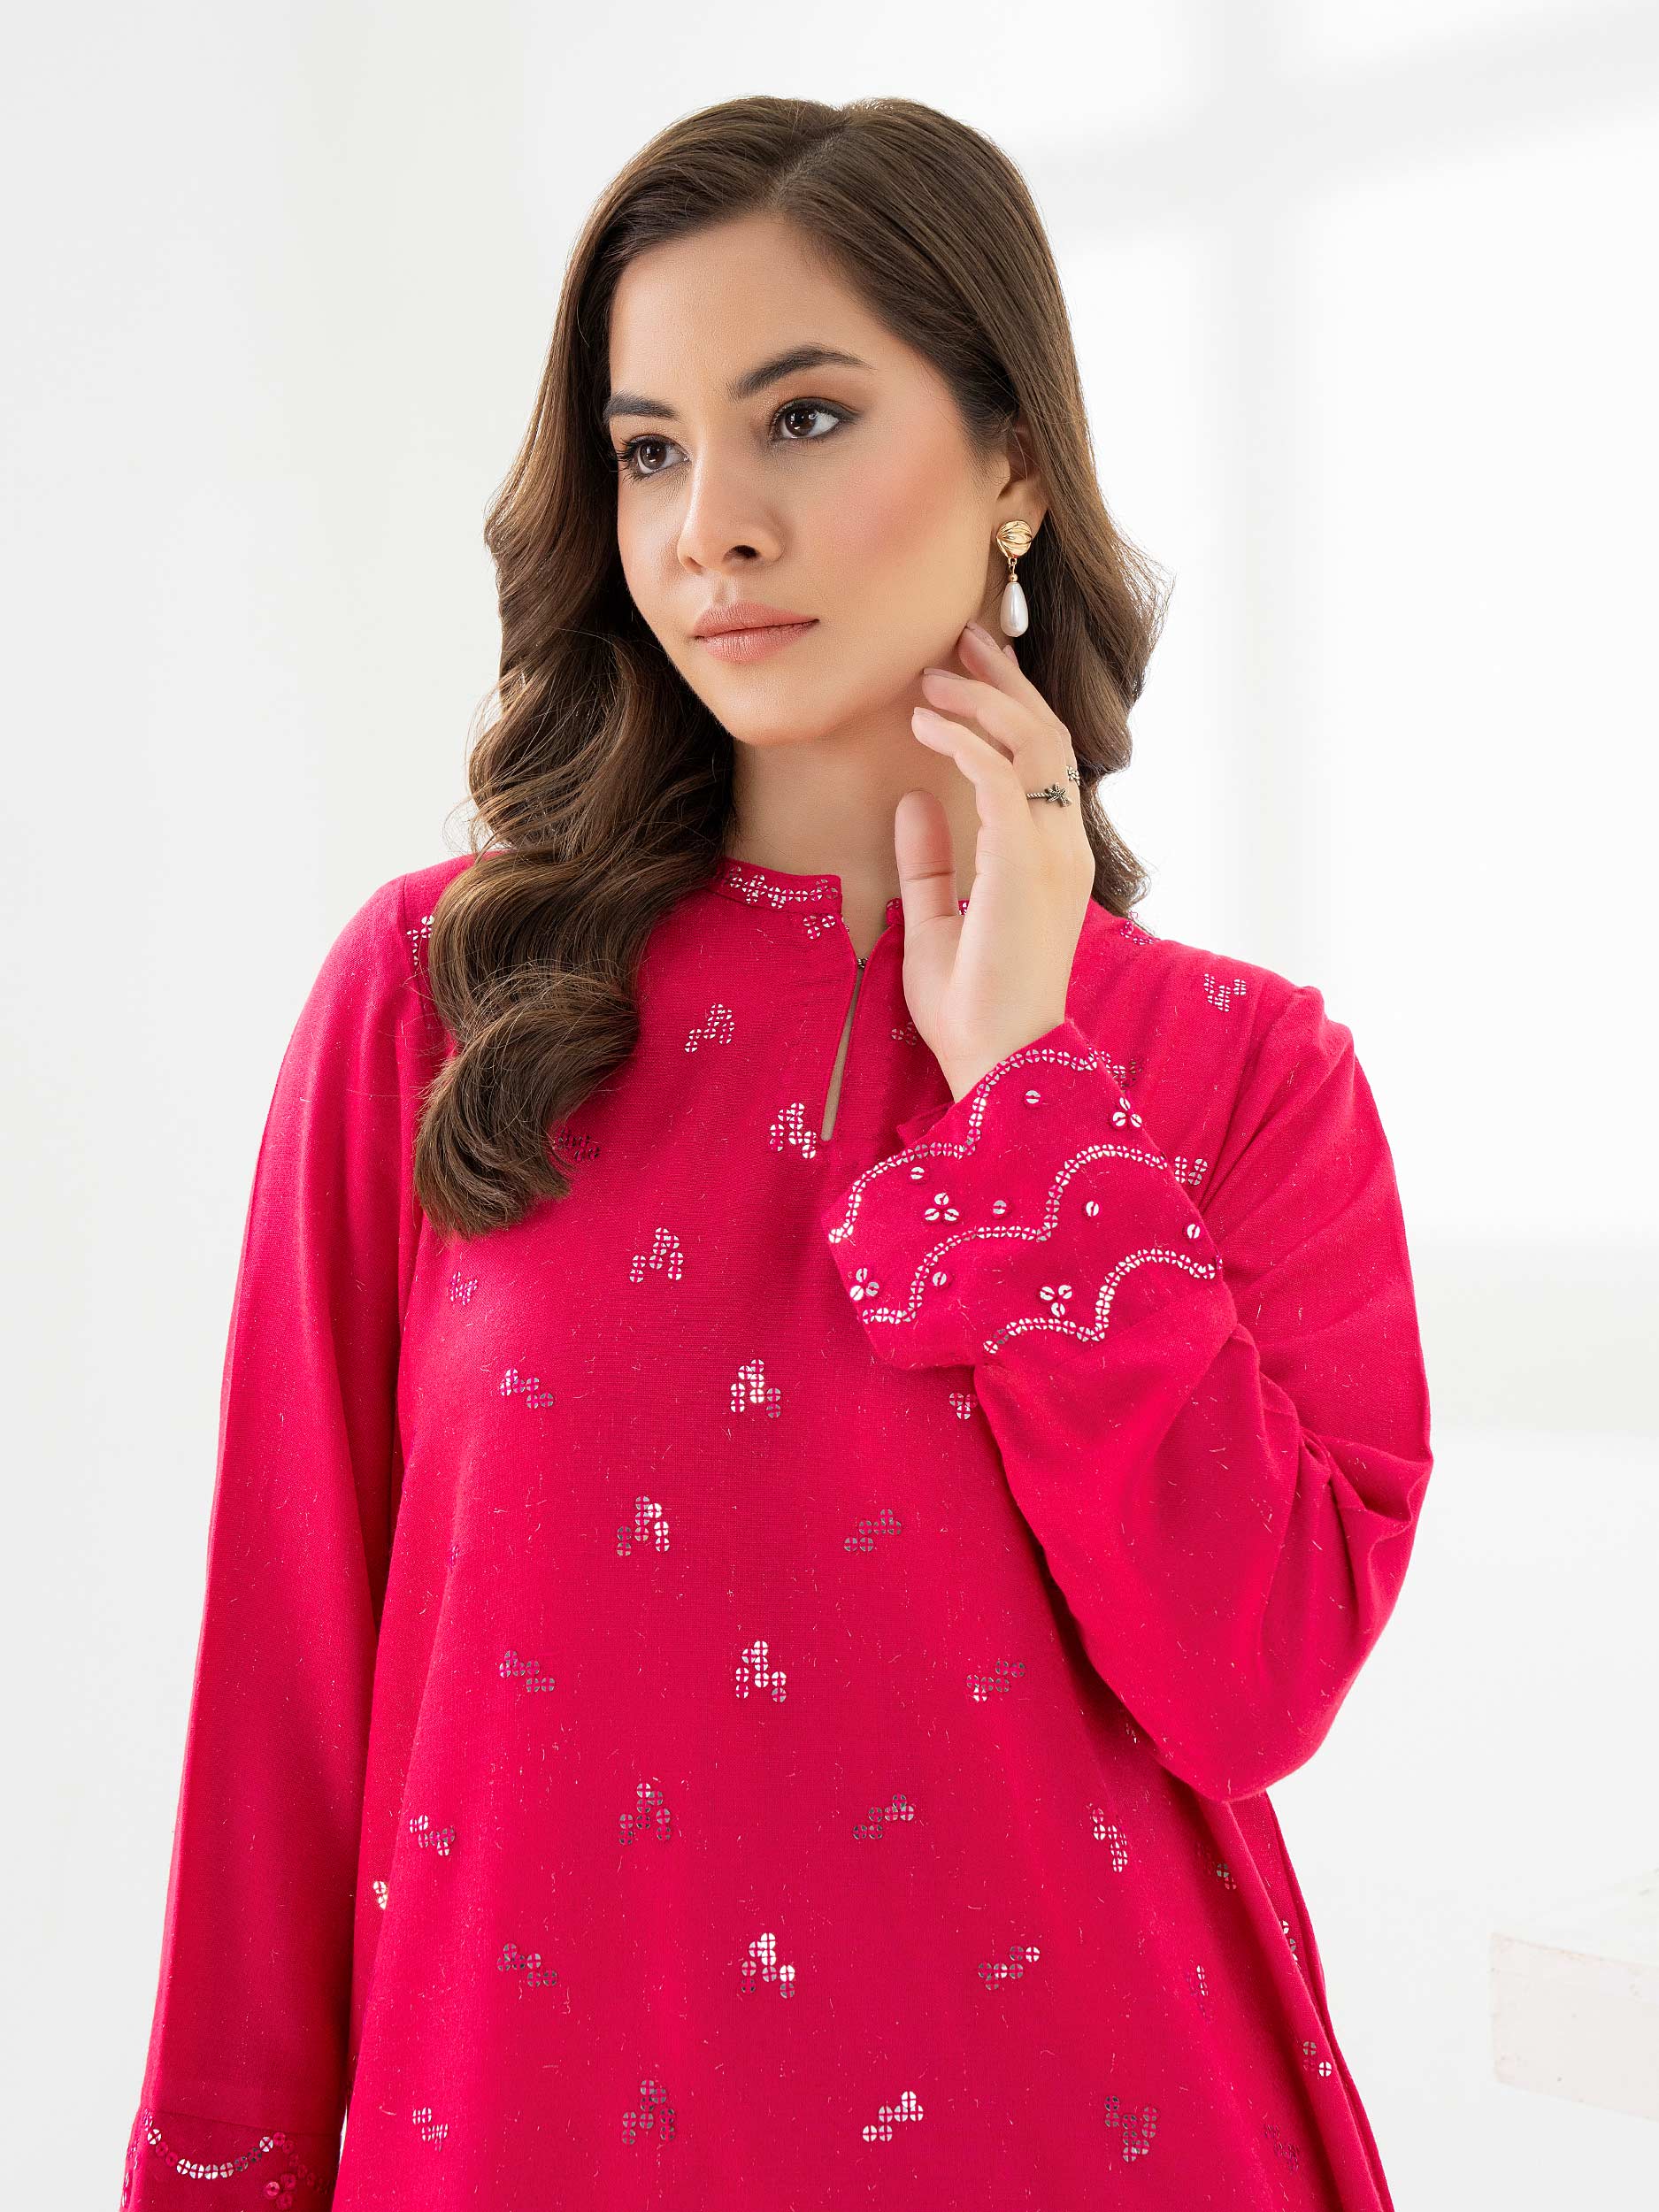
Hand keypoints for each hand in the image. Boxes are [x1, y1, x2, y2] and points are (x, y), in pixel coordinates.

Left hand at [902, 618, 1094, 1100]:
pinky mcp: (1026, 865)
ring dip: (981, 701)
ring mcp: (1052, 854)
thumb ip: (929, 861)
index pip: (1044, 760)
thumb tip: (912, 803)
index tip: (968, 668)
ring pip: (1033, 742)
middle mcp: (1062, 847)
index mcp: (1050, 858)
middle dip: (1003, 680)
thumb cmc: (970, 1007)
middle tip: (959, 638)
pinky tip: (928, 723)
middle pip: (1046, 734)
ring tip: (931, 677)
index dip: (1010, 705)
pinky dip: (966, 741)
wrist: (996, 1063)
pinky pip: (1005, 778)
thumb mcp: (933, 920)